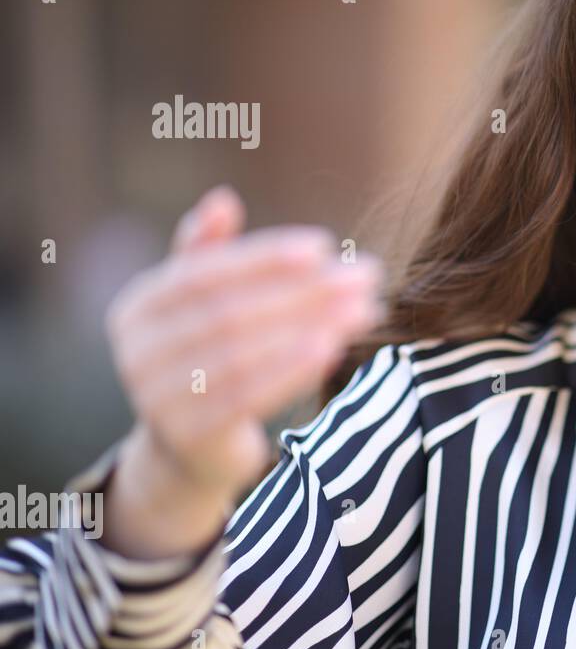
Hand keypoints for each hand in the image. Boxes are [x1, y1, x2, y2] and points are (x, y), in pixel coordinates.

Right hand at [102, 185, 384, 554]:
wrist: (189, 450)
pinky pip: (248, 396)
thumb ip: (207, 252)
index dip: (265, 258)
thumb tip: (222, 199)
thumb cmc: (205, 357)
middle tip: (366, 276)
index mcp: (139, 306)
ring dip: (311, 327)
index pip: (207, 273)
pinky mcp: (189, 435)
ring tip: (365, 310)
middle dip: (305, 291)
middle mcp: (136, 351)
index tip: (324, 246)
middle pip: (232, 312)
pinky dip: (293, 370)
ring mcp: (156, 397)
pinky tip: (335, 349)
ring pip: (244, 354)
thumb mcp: (201, 303)